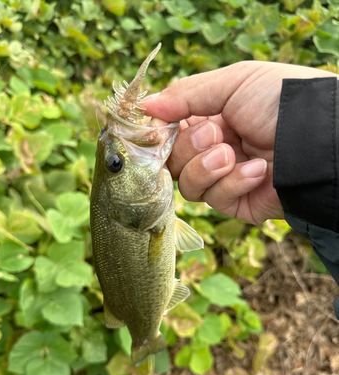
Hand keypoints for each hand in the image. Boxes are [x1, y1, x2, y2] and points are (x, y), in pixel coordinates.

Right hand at [145, 61, 335, 223]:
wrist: (317, 136)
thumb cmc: (279, 101)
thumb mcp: (232, 83)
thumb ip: (185, 95)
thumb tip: (144, 106)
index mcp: (209, 120)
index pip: (168, 134)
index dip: (159, 135)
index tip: (158, 130)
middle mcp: (212, 151)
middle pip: (172, 163)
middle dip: (188, 148)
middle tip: (215, 134)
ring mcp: (224, 179)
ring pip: (187, 186)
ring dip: (206, 168)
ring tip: (233, 154)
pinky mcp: (237, 203)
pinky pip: (215, 200)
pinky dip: (233, 183)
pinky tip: (258, 170)